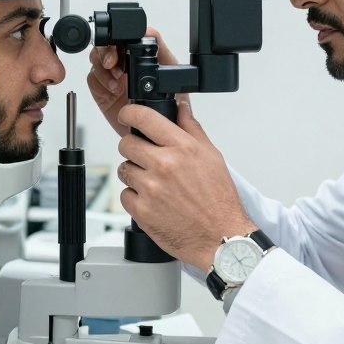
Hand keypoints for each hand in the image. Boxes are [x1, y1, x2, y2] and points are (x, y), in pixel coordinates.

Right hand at [87, 28, 181, 137]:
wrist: (156, 135)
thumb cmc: (170, 107)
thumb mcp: (172, 76)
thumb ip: (162, 53)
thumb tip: (151, 33)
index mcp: (141, 58)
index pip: (123, 38)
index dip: (117, 39)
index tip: (119, 50)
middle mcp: (125, 65)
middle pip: (106, 47)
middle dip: (105, 53)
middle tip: (112, 64)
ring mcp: (113, 78)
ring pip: (96, 61)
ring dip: (102, 68)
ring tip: (115, 82)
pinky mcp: (103, 92)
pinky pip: (93, 80)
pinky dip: (99, 82)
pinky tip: (111, 91)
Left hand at [116, 99, 256, 272]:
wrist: (220, 237)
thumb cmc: (219, 199)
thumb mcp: (211, 156)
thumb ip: (191, 128)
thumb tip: (182, 105)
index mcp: (182, 147)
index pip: (143, 118)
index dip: (129, 113)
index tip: (127, 115)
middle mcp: (164, 165)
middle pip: (126, 143)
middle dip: (134, 148)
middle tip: (147, 158)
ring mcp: (151, 189)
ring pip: (124, 169)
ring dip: (135, 174)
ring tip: (156, 184)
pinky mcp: (142, 211)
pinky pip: (125, 195)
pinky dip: (135, 198)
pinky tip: (153, 201)